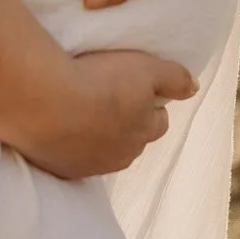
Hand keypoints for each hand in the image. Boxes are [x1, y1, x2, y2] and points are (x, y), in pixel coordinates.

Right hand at [1, 48, 198, 179]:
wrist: (45, 102)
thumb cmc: (99, 81)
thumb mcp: (146, 69)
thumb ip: (175, 78)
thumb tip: (194, 87)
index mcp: (144, 132)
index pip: (158, 122)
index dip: (149, 105)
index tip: (134, 89)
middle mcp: (121, 156)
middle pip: (132, 141)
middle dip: (125, 124)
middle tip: (106, 98)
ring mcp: (90, 166)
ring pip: (101, 152)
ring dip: (96, 136)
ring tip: (79, 111)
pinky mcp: (60, 169)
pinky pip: (70, 158)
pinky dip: (68, 144)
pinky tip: (58, 125)